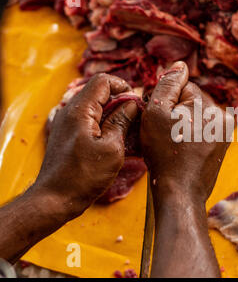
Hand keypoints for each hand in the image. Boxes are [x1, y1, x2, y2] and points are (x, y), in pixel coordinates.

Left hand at [34, 74, 138, 216]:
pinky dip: (106, 125)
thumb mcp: (112, 148)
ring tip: (131, 131)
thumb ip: (122, 122)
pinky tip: (118, 141)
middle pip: (100, 93)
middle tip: (138, 118)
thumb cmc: (84, 176)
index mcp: (81, 111)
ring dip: (115, 115)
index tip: (137, 102)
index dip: (123, 87)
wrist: (55, 199)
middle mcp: (71, 112)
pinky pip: (91, 121)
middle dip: (122, 102)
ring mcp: (68, 123)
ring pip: (96, 107)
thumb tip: (133, 104)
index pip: (103, 82)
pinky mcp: (69, 135)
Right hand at [140, 61, 230, 205]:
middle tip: (165, 133)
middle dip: (177, 111)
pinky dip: (193, 135)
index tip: (160, 119)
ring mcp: (225, 131)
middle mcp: (221, 115)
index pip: (182, 86)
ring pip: (197, 115)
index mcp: (207, 104)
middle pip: (191, 100)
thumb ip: (168, 84)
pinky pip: (204, 129)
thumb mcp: (156, 112)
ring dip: (185, 123)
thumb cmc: (164, 153)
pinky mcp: (223, 145)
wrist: (181, 190)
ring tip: (174, 142)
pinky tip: (184, 149)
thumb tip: (180, 65)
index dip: (165, 100)